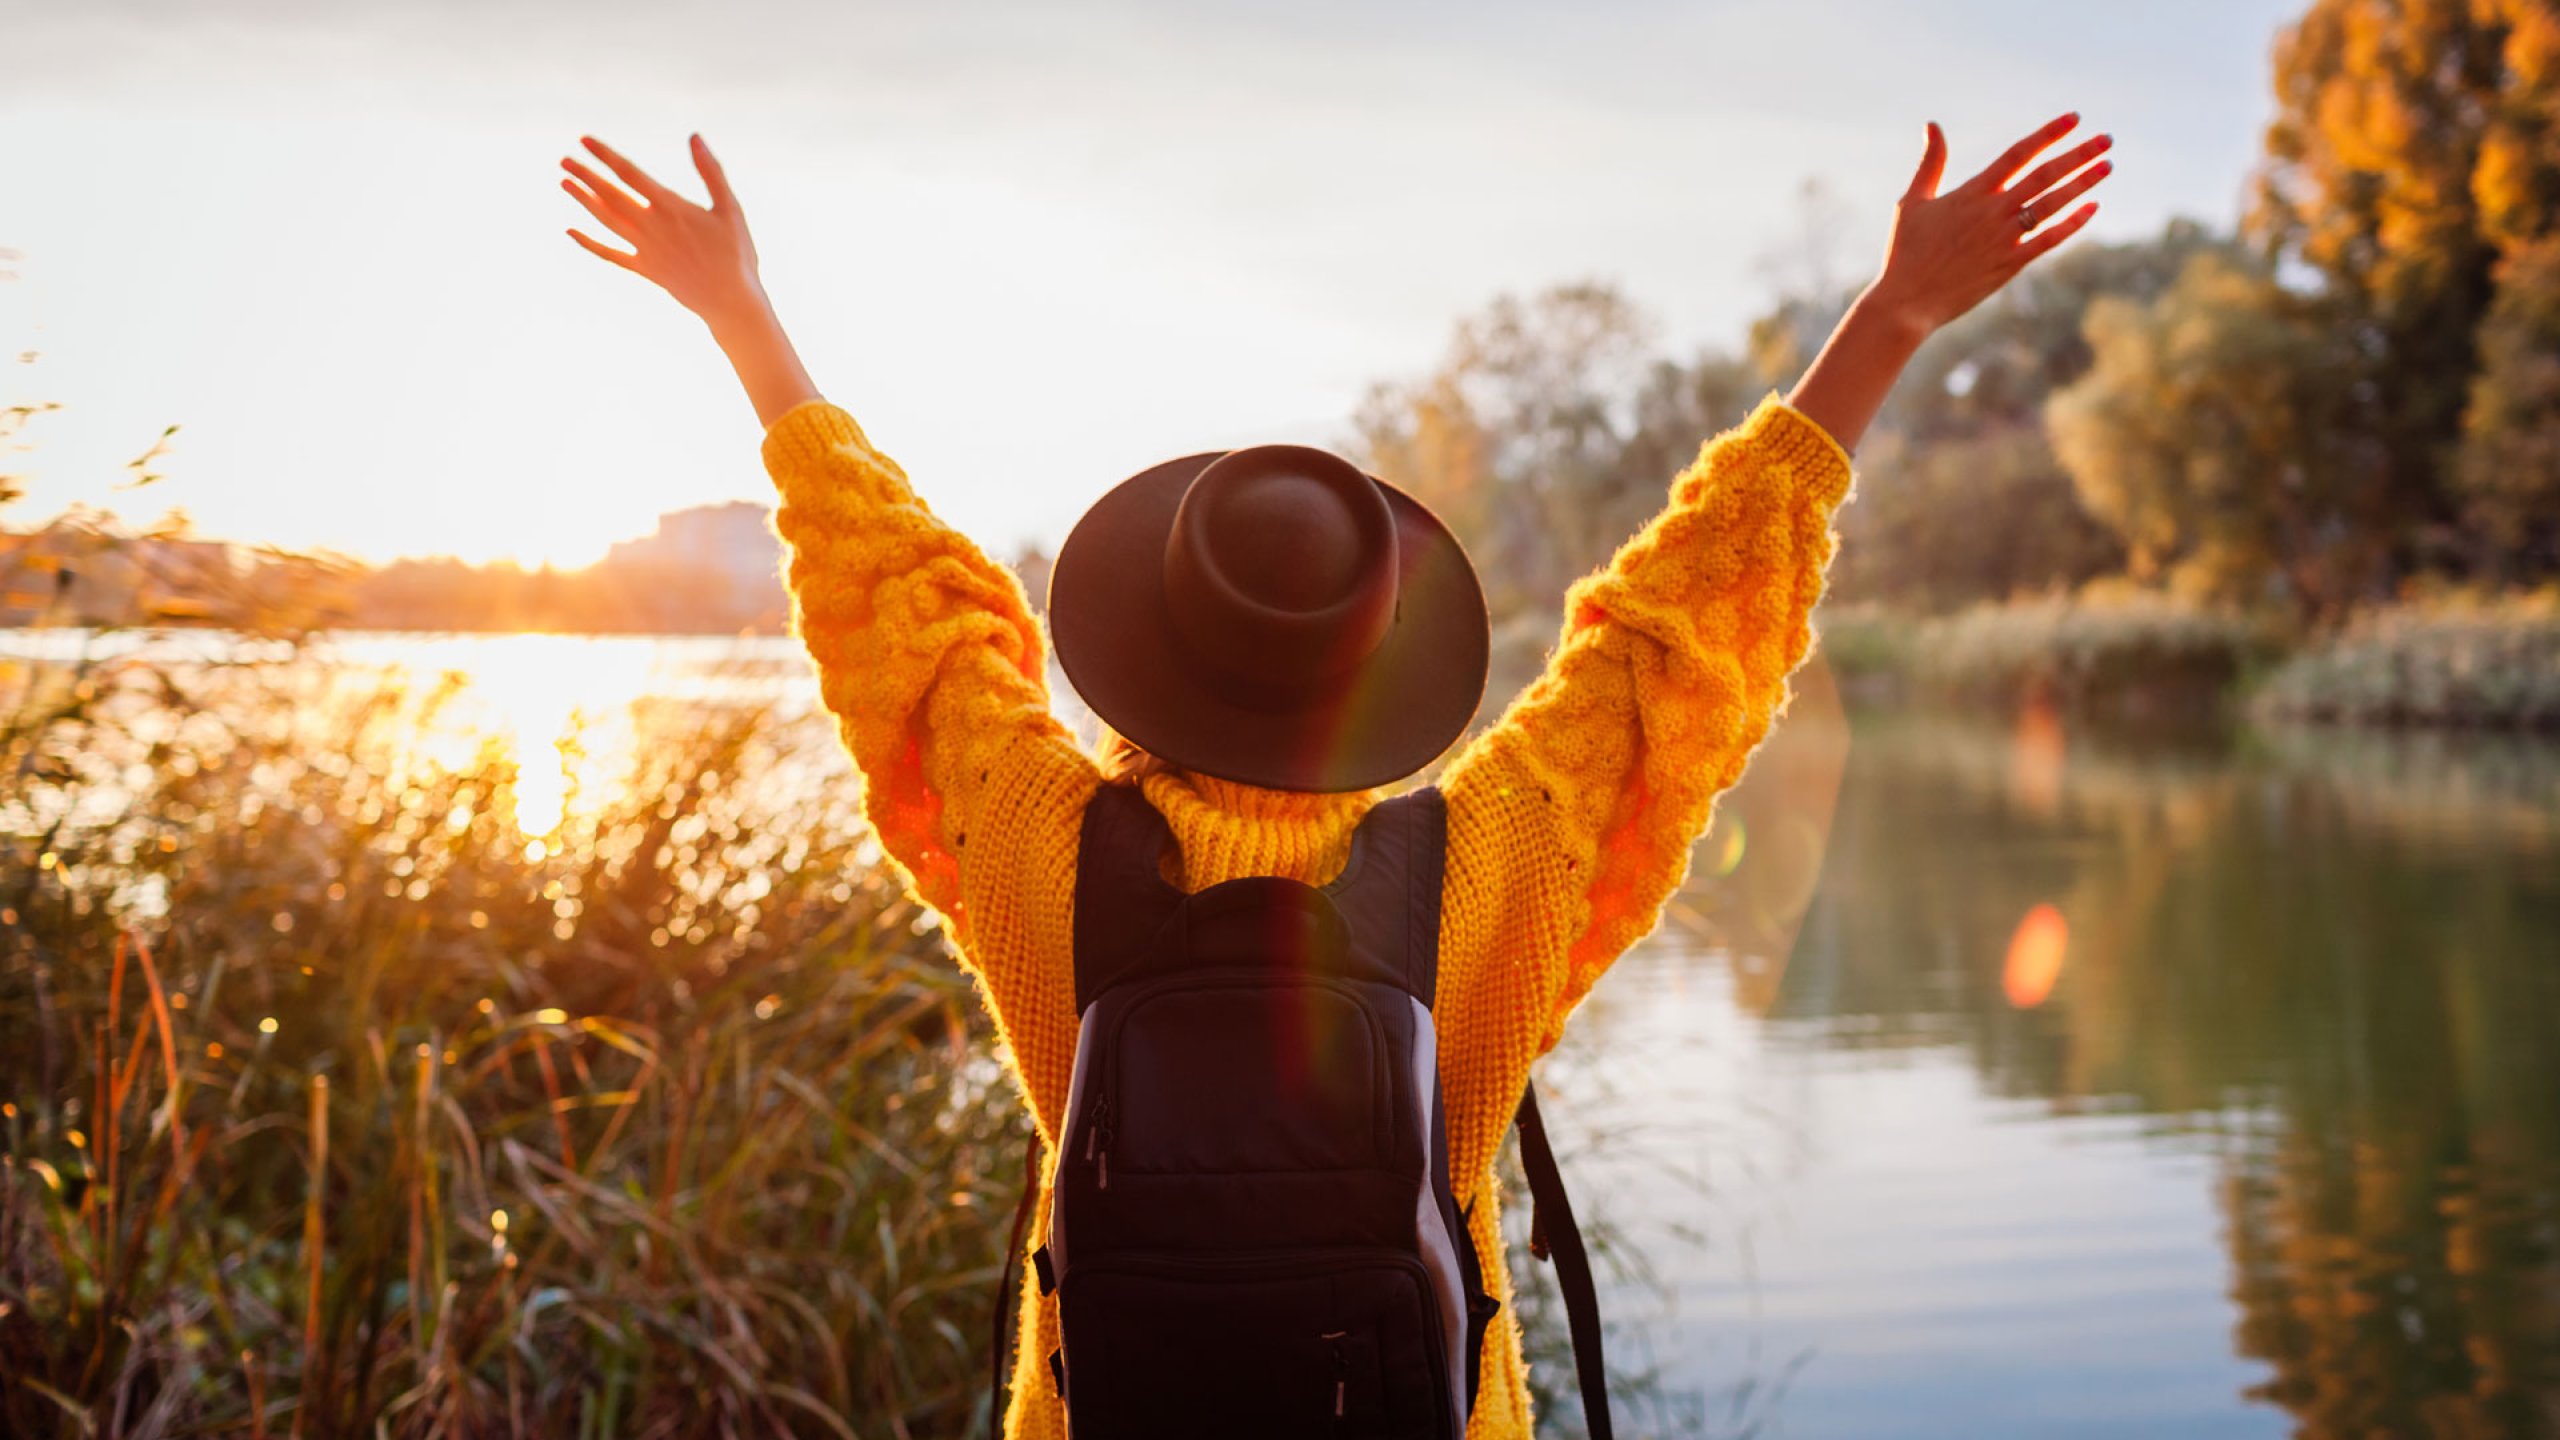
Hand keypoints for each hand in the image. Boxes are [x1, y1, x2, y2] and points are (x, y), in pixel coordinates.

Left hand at [559, 134, 818, 425]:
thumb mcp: (730, 208)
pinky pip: (610, 254)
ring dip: (583, 200)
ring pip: (605, 220)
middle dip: (586, 175)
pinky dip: (589, 243)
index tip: (584, 140)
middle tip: (564, 159)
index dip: (605, 155)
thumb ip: (711, 171)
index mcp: (671, 207)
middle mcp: (651, 226)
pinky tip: (571, 232)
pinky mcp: (645, 269)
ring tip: (564, 183)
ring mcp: (645, 249)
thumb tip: (694, 137)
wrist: (730, 301)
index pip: (629, 174)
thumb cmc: (736, 254)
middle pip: (610, 195)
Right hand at [1864, 114, 2112, 337]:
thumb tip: (1933, 125)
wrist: (1907, 302)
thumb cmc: (1906, 252)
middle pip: (2045, 174)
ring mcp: (2004, 238)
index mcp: (1972, 193)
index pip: (2019, 154)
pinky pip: (2049, 239)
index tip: (2074, 119)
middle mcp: (1993, 211)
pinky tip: (2092, 207)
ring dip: (2083, 183)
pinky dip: (2073, 223)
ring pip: (2053, 203)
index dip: (2048, 134)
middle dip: (2078, 154)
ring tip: (2107, 165)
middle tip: (2106, 138)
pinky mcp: (2010, 265)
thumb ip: (1930, 162)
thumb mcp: (1913, 201)